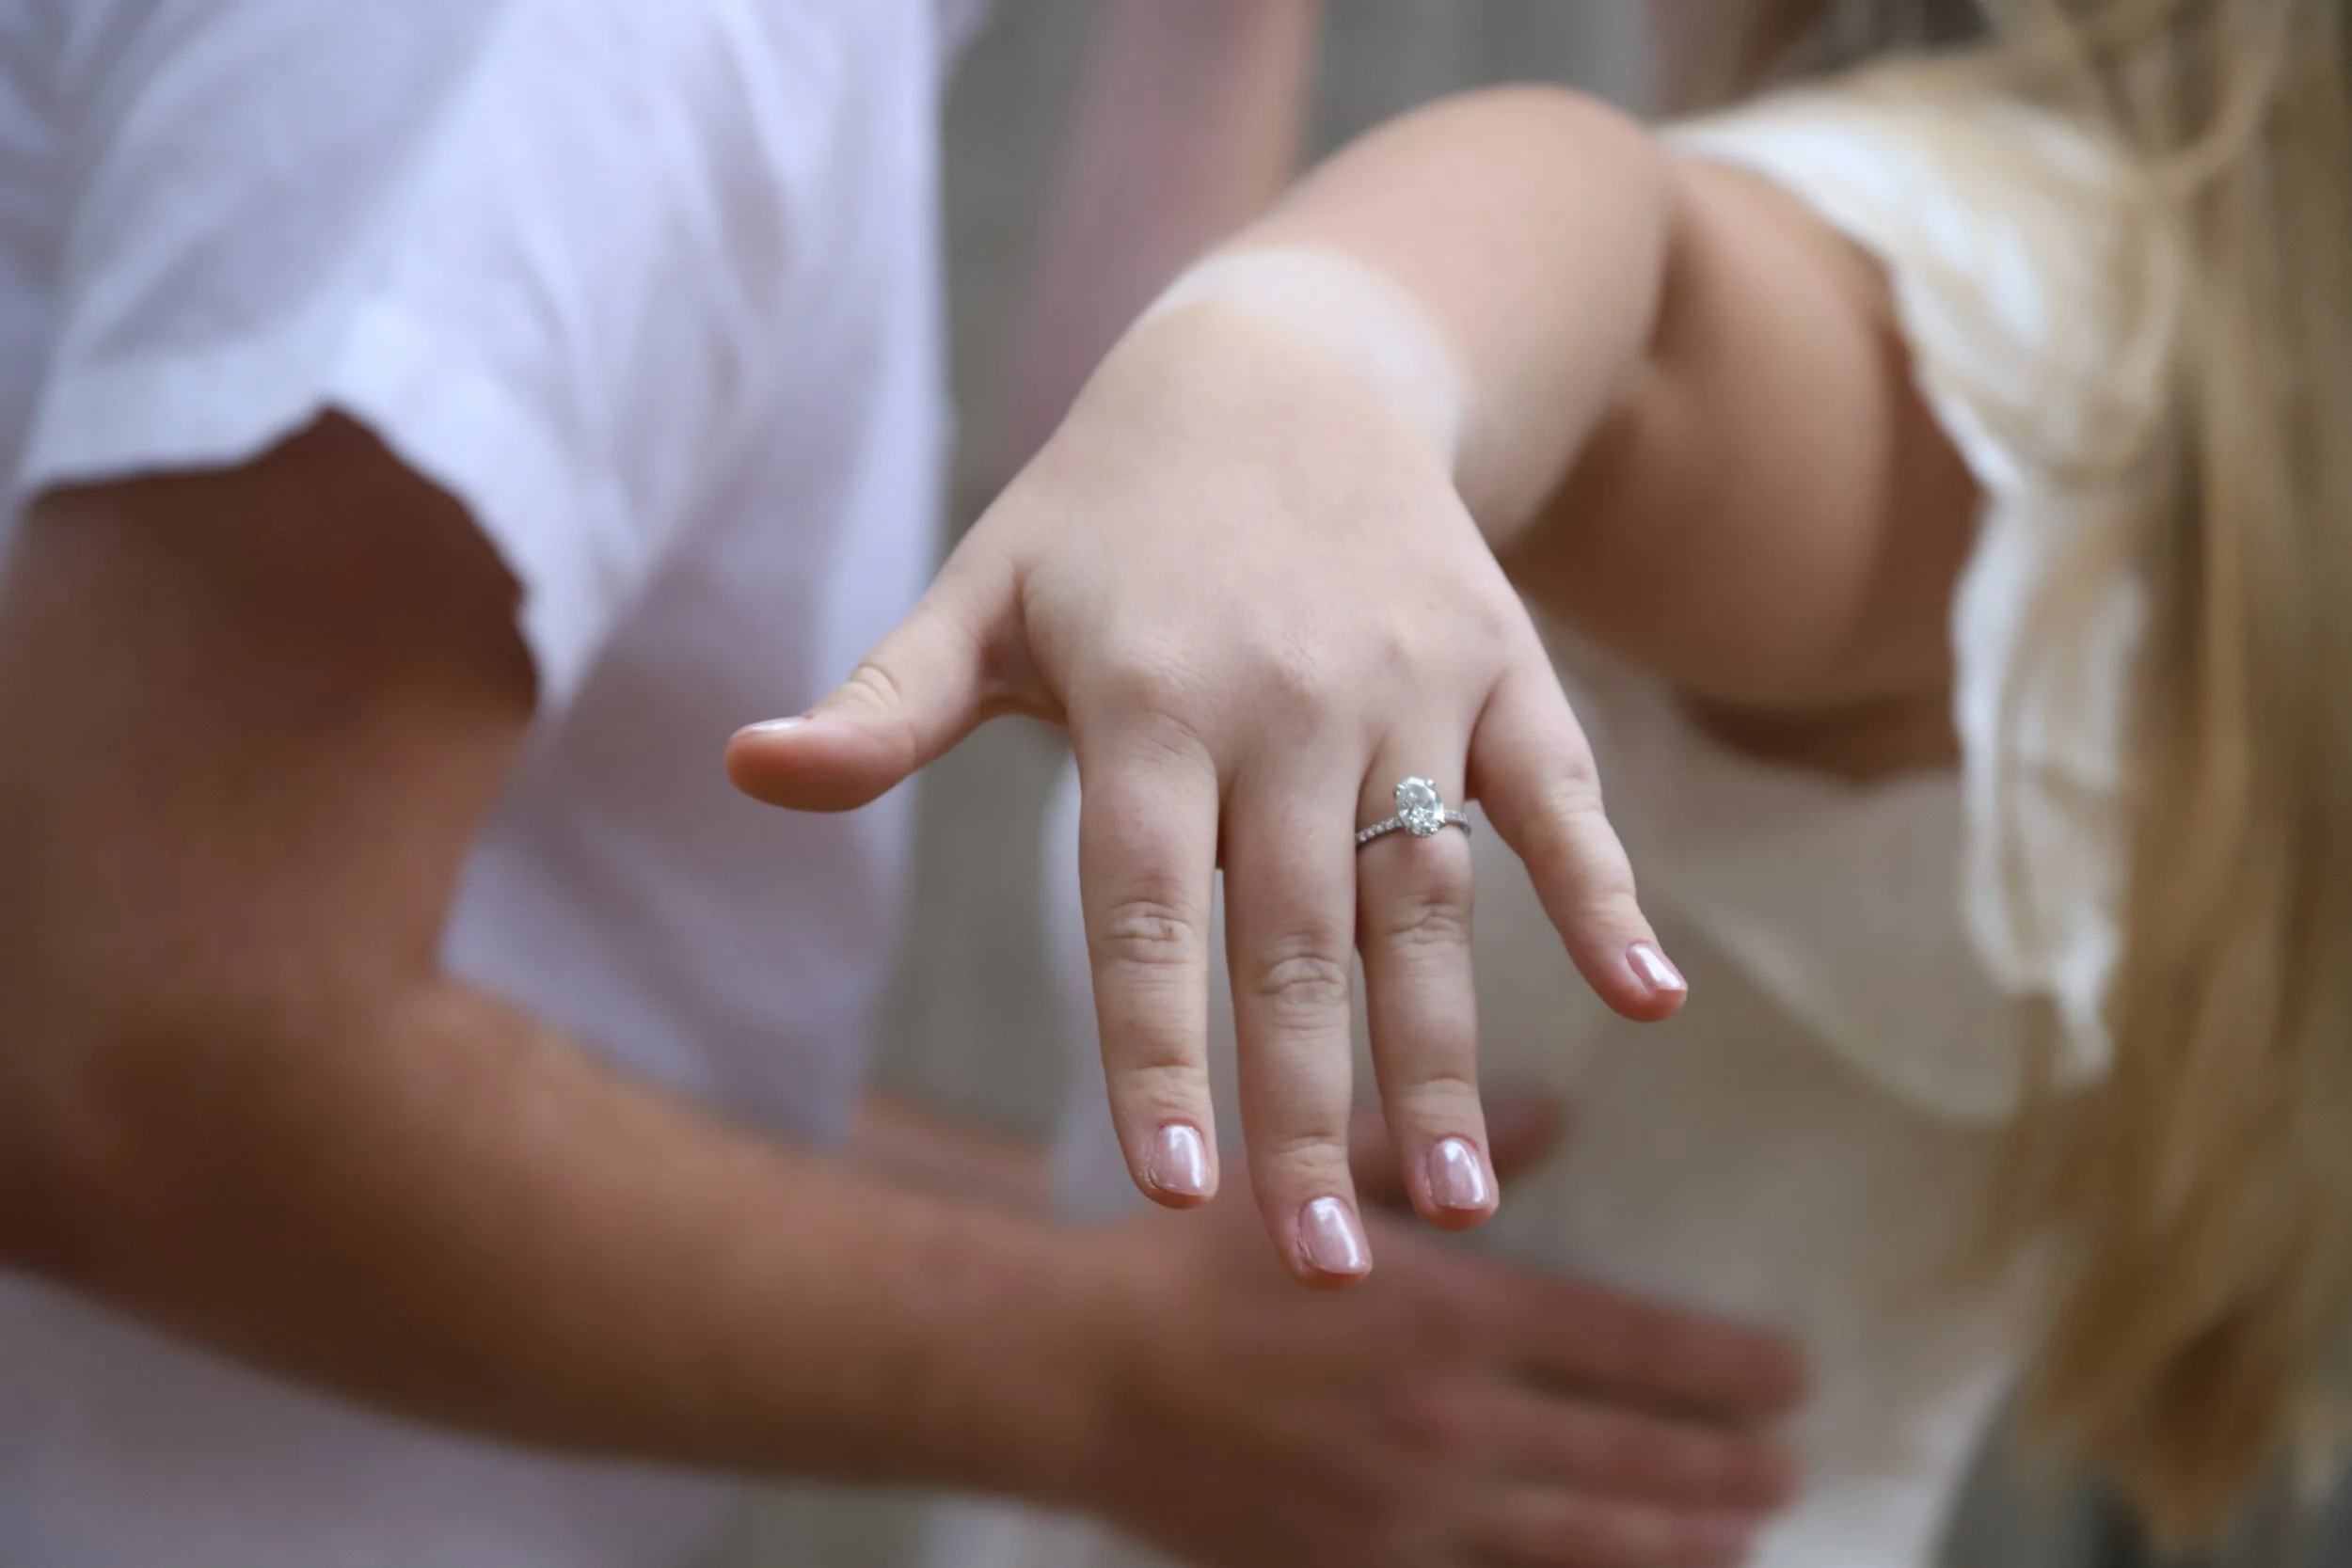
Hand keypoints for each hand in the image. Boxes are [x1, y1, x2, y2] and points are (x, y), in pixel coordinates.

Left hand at [727, 308, 1683, 1283]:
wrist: (1283, 368)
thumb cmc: (1104, 516)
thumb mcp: (981, 592)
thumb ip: (884, 706)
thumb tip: (745, 772)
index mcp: (1146, 699)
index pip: (1144, 902)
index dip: (1158, 1044)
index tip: (1170, 1190)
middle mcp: (1284, 701)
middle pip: (1296, 932)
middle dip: (1308, 1109)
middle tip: (1316, 1272)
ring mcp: (1408, 684)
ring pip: (1428, 896)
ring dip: (1447, 1053)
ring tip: (1462, 1205)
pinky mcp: (1502, 667)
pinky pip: (1560, 794)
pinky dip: (1606, 893)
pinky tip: (1649, 1002)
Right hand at [1065, 1098, 1803, 1567]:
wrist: (1084, 1380)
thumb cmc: (1198, 1266)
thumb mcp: (1322, 1175)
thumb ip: (1444, 1145)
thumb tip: (1551, 1113)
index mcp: (1452, 1317)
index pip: (1627, 1349)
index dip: (1719, 1368)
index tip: (1786, 1372)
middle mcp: (1453, 1427)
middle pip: (1629, 1459)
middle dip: (1723, 1466)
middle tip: (1789, 1461)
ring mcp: (1413, 1517)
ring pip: (1585, 1542)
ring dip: (1679, 1541)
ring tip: (1743, 1534)